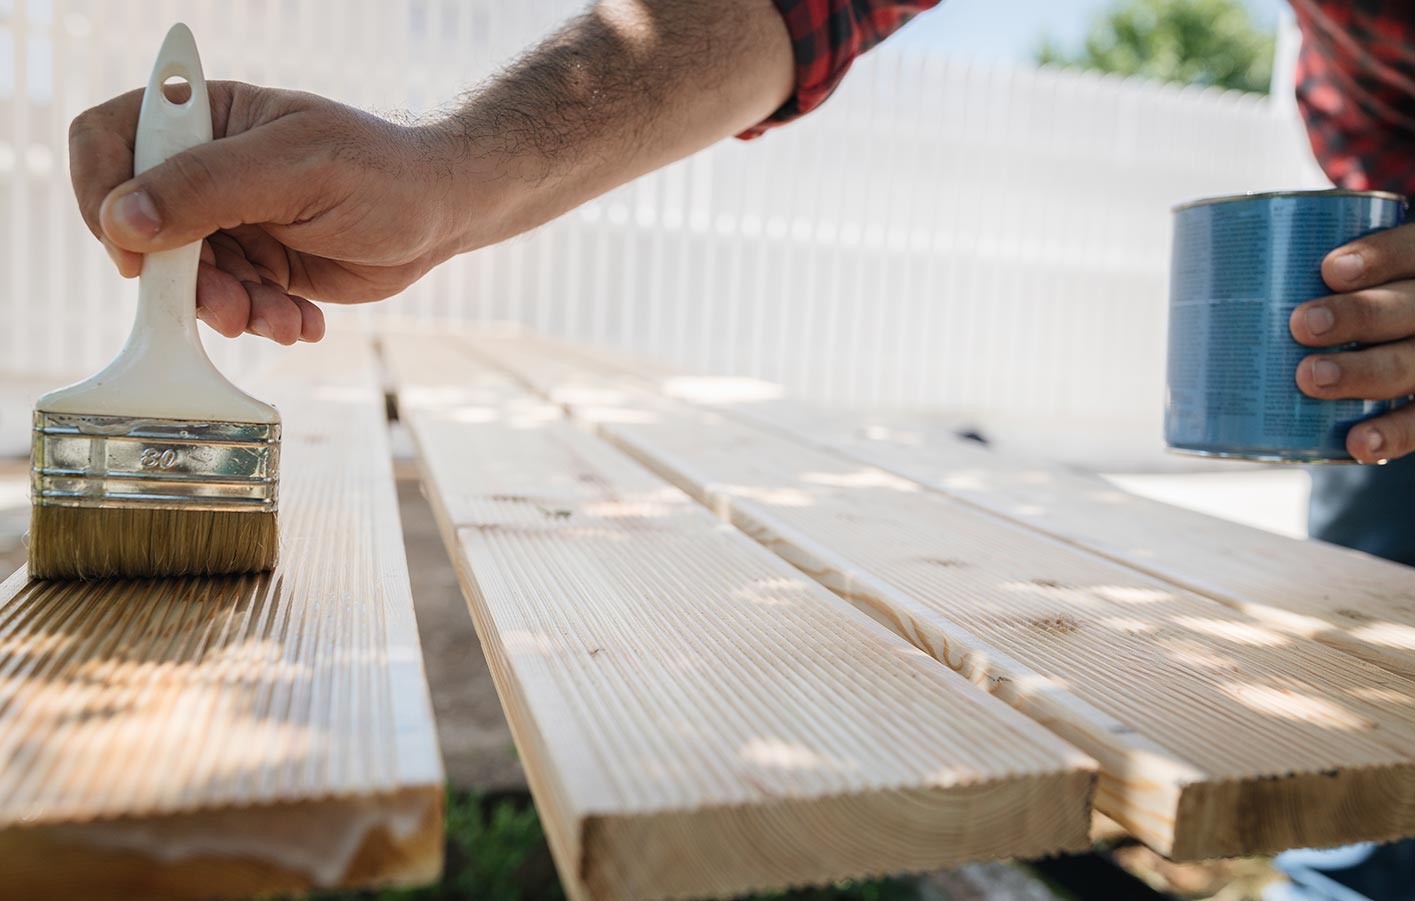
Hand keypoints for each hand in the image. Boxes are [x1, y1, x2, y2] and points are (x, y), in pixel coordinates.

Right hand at [69, 81, 475, 343]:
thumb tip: (122, 219)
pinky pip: (231, 303)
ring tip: (280, 317)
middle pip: (140, 227)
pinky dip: (262, 320)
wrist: (440, 216)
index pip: (107, 142)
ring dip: (228, 309)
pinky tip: (303, 321)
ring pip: (185, 278)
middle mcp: (204, 170)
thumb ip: (208, 187)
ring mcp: (228, 221)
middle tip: (229, 306)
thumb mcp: (296, 169)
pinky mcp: (257, 265)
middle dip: (182, 278)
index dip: (102, 196)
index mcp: (203, 118)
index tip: (133, 250)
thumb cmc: (380, 172)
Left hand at [1291, 222, 1414, 461]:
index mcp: (1414, 264)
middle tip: (1302, 324)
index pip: (1410, 251)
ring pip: (1412, 364)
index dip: (1380, 256)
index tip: (1330, 268)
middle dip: (1359, 314)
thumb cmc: (1333, 301)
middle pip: (1411, 307)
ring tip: (1311, 377)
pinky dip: (1390, 435)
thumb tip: (1196, 269)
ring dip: (1363, 371)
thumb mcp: (1325, 275)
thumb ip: (1287, 270)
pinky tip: (1356, 444)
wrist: (1376, 342)